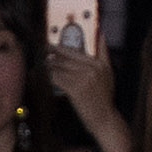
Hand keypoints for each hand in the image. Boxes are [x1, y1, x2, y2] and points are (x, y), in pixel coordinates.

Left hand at [44, 35, 128, 151]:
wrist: (104, 119)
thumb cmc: (104, 98)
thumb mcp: (108, 73)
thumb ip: (103, 53)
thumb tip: (100, 33)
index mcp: (99, 63)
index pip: (78, 50)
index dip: (63, 46)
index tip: (52, 42)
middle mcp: (92, 68)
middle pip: (67, 56)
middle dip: (53, 52)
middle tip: (43, 48)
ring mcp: (84, 79)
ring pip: (61, 67)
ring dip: (50, 64)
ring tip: (42, 62)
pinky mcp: (76, 89)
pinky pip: (58, 79)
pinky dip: (50, 76)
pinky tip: (45, 75)